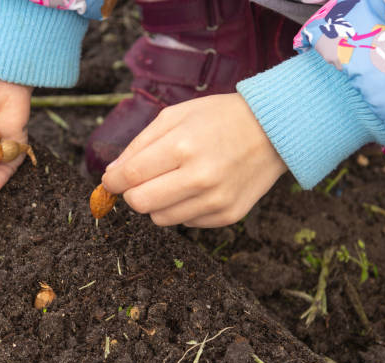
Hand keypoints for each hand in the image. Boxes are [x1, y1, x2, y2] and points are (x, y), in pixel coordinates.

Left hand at [101, 93, 286, 227]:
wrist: (272, 131)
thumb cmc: (219, 118)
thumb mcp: (175, 117)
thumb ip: (139, 145)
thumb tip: (112, 174)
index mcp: (182, 146)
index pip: (130, 177)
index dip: (113, 181)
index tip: (112, 180)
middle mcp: (199, 177)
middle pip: (140, 204)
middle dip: (132, 194)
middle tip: (141, 181)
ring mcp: (215, 200)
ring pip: (161, 219)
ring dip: (158, 203)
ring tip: (174, 181)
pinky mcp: (227, 215)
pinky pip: (186, 223)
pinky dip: (183, 209)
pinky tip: (197, 188)